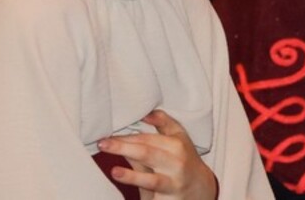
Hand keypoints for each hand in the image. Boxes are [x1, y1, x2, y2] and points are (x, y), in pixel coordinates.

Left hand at [97, 110, 217, 199]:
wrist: (202, 188)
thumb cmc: (185, 159)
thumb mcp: (179, 137)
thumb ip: (163, 122)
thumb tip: (144, 113)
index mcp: (176, 145)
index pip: (146, 139)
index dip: (126, 137)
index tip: (107, 135)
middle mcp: (176, 164)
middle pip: (147, 153)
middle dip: (123, 148)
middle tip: (103, 144)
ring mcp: (173, 184)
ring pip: (151, 180)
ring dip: (132, 176)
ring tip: (115, 172)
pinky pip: (153, 197)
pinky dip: (142, 194)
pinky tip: (128, 192)